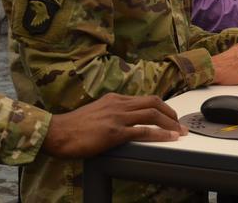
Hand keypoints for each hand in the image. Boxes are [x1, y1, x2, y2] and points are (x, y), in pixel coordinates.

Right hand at [42, 93, 184, 157]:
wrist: (58, 133)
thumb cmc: (73, 127)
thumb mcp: (96, 113)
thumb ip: (111, 113)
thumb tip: (125, 121)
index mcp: (113, 99)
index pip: (143, 98)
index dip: (160, 106)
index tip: (169, 115)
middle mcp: (117, 104)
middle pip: (152, 102)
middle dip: (170, 112)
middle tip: (179, 123)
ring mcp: (117, 117)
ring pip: (151, 114)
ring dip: (169, 123)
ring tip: (179, 131)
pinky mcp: (114, 132)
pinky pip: (142, 131)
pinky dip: (159, 134)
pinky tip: (169, 138)